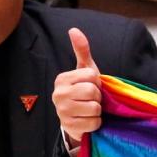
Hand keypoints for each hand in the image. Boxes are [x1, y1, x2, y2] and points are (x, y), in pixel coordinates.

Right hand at [51, 28, 101, 145]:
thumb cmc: (83, 91)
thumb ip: (82, 50)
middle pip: (93, 92)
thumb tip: (74, 29)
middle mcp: (58, 94)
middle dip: (97, 97)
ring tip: (89, 109)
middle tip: (91, 99)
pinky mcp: (69, 126)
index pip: (91, 75)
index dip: (96, 82)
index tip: (90, 86)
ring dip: (97, 110)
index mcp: (62, 79)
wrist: (76, 118)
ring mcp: (62, 111)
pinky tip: (87, 120)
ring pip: (95, 108)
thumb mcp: (85, 70)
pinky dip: (96, 123)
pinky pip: (94, 123)